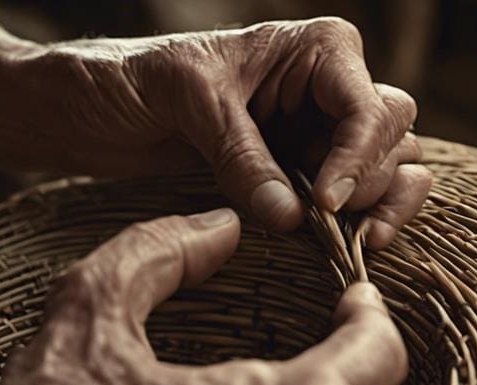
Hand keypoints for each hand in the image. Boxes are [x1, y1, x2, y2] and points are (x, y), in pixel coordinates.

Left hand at [0, 2, 432, 247]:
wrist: (83, 111)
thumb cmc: (125, 79)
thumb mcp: (185, 101)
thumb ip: (241, 156)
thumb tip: (292, 216)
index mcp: (312, 49)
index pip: (367, 106)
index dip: (354, 156)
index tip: (320, 202)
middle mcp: (326, 88)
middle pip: (393, 134)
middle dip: (368, 179)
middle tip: (323, 216)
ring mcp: (315, 134)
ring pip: (390, 164)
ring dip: (382, 202)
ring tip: (357, 240)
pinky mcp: (296, 173)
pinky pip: (357, 195)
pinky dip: (367, 217)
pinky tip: (354, 243)